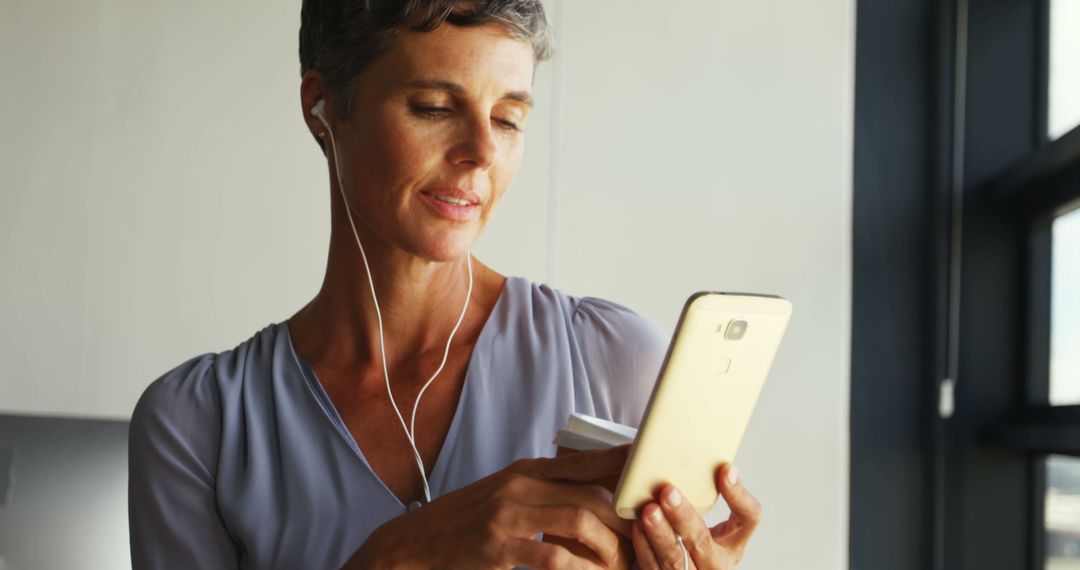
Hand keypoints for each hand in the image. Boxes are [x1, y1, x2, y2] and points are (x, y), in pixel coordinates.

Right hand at [344, 445, 634, 568]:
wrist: (411, 545)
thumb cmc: (464, 523)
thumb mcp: (504, 494)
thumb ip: (543, 490)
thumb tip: (590, 493)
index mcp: (525, 470)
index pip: (587, 460)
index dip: (625, 465)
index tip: (655, 472)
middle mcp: (520, 485)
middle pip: (593, 493)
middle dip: (626, 519)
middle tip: (646, 540)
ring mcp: (507, 515)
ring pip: (580, 520)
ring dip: (610, 548)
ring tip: (623, 567)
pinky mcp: (497, 548)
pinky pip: (553, 557)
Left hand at [630, 464, 761, 568]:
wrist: (681, 565)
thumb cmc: (691, 538)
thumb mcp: (706, 519)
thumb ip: (703, 493)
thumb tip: (689, 454)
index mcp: (732, 544)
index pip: (748, 518)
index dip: (739, 496)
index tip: (725, 469)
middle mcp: (715, 563)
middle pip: (703, 542)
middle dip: (684, 517)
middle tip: (668, 492)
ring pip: (675, 559)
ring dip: (660, 533)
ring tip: (649, 511)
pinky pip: (652, 566)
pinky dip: (644, 547)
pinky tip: (637, 527)